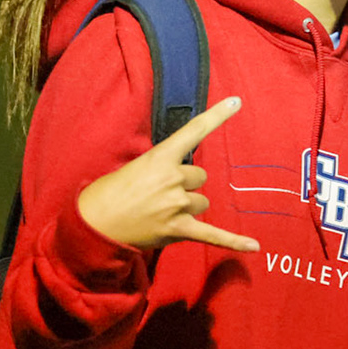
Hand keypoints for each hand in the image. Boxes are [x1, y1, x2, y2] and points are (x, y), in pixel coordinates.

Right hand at [75, 96, 259, 253]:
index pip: (193, 132)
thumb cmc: (108, 194)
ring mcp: (177, 205)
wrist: (93, 225)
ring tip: (160, 213)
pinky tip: (254, 246)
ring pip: (201, 202)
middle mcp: (173, 179)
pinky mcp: (178, 230)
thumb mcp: (134, 168)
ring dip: (187, 207)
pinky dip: (233, 241)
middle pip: (199, 177)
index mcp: (160, 157)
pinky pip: (213, 235)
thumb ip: (162, 169)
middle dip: (185, 185)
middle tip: (158, 194)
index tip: (236, 102)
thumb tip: (180, 183)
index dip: (217, 115)